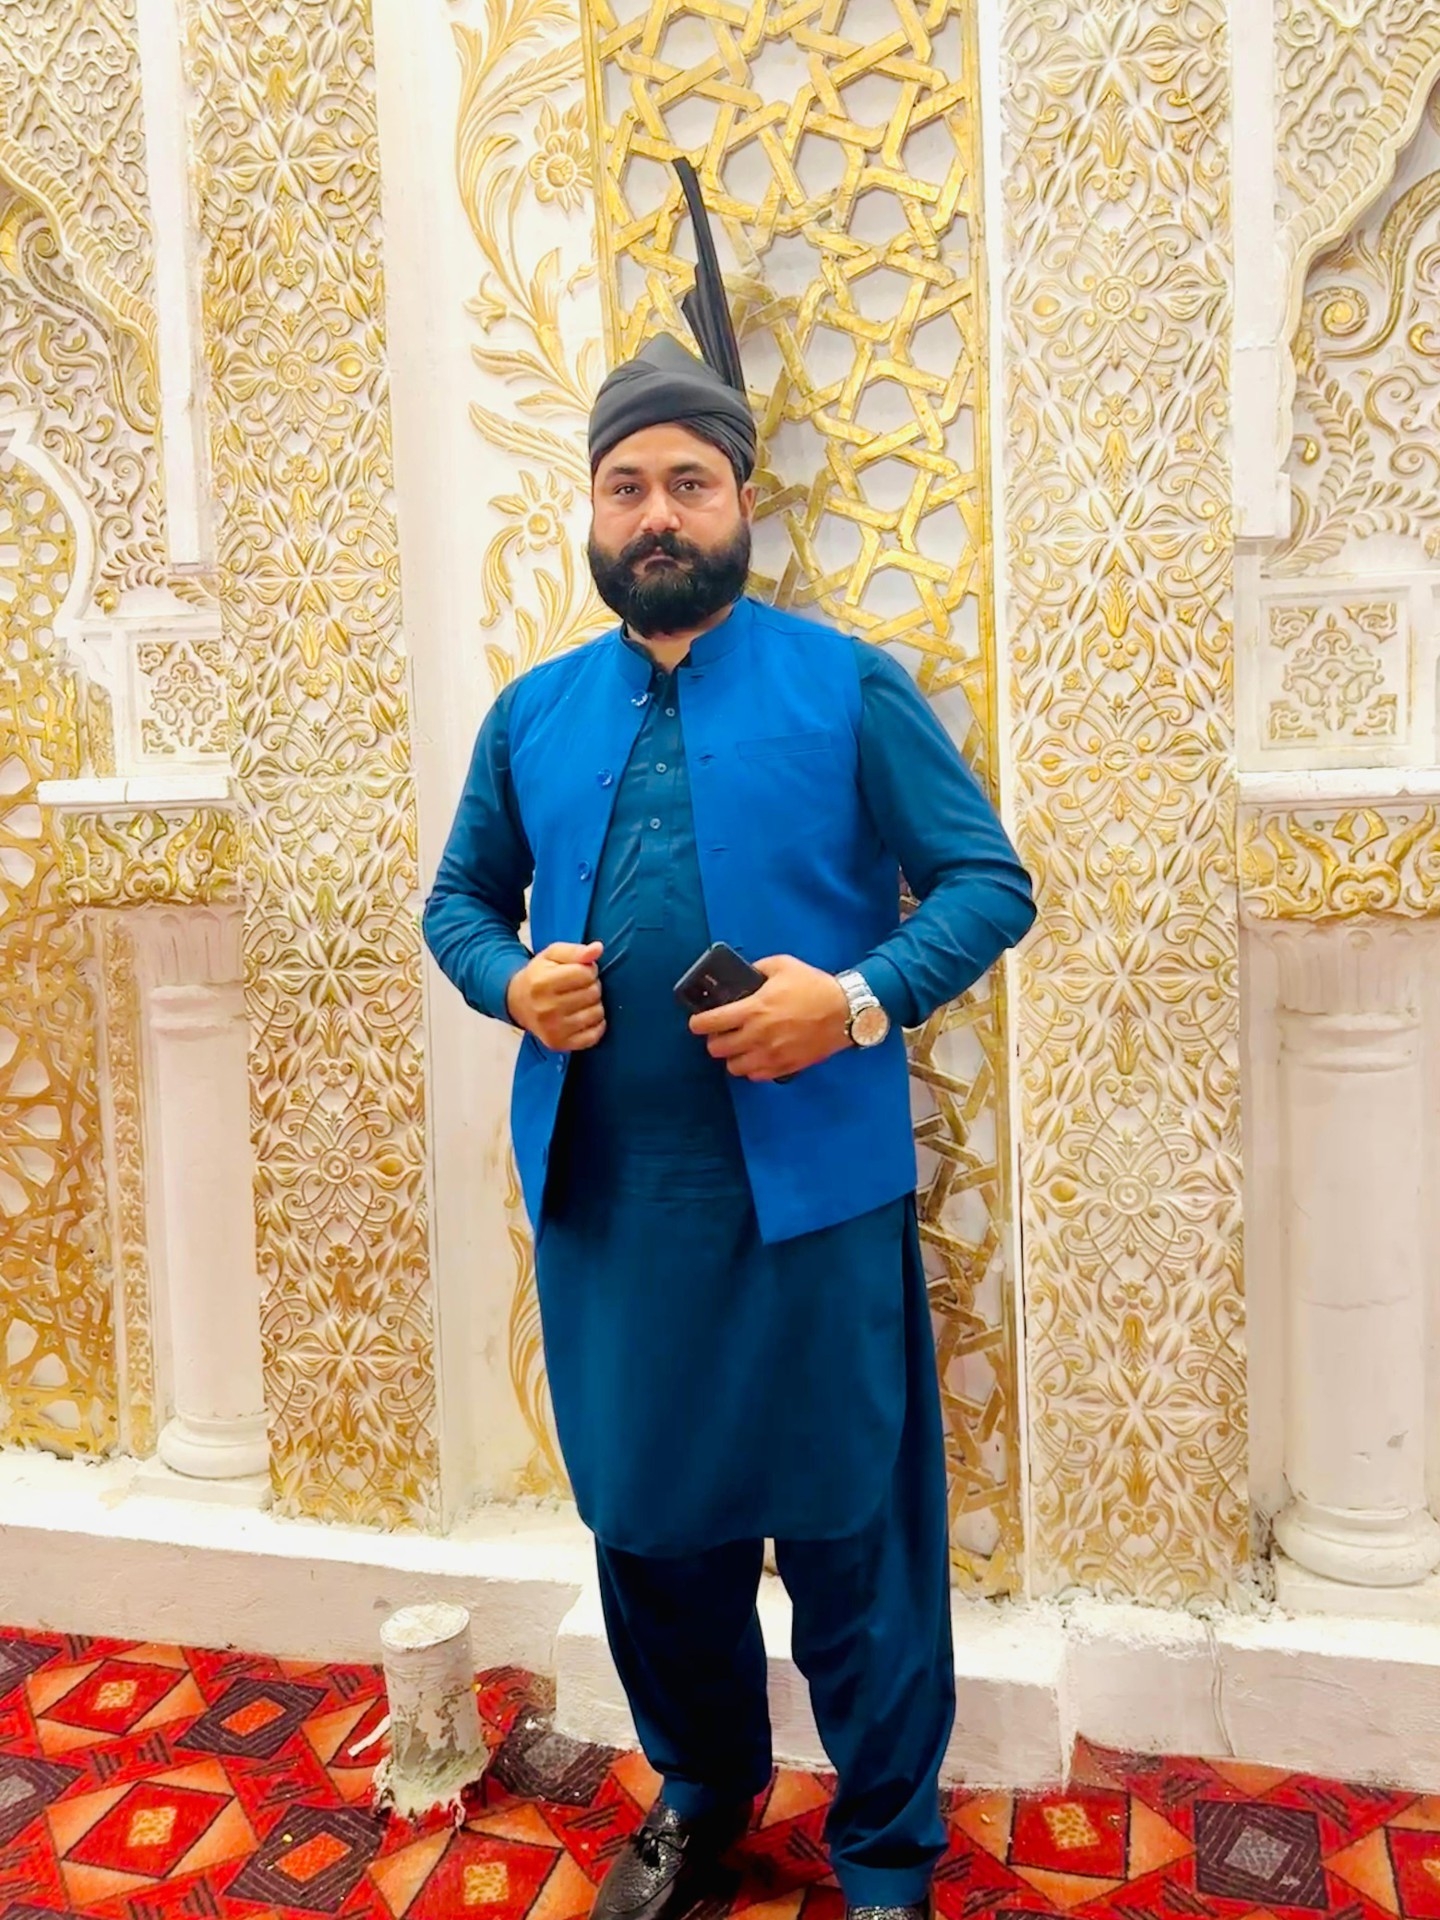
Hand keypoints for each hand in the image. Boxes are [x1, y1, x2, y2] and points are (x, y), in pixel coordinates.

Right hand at [506, 941, 605, 1050]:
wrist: (518, 1003)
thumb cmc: (539, 976)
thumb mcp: (552, 955)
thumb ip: (576, 950)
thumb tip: (597, 949)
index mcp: (542, 983)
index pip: (586, 973)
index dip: (588, 970)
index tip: (580, 971)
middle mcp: (546, 1009)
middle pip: (593, 993)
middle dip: (591, 986)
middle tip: (578, 987)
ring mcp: (553, 1030)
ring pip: (597, 1013)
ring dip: (594, 1005)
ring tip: (579, 1001)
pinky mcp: (559, 1044)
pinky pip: (594, 1036)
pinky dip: (595, 1025)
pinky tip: (583, 1017)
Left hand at [688, 954, 849, 1081]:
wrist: (845, 1011)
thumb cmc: (814, 986)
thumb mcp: (783, 965)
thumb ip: (758, 968)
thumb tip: (744, 974)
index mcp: (754, 1009)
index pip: (710, 1023)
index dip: (698, 1023)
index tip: (698, 1022)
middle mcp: (757, 1035)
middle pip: (717, 1049)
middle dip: (715, 1040)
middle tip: (723, 1033)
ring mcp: (771, 1054)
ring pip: (733, 1067)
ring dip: (732, 1057)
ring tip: (740, 1047)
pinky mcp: (784, 1067)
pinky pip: (755, 1076)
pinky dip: (752, 1068)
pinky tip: (758, 1056)